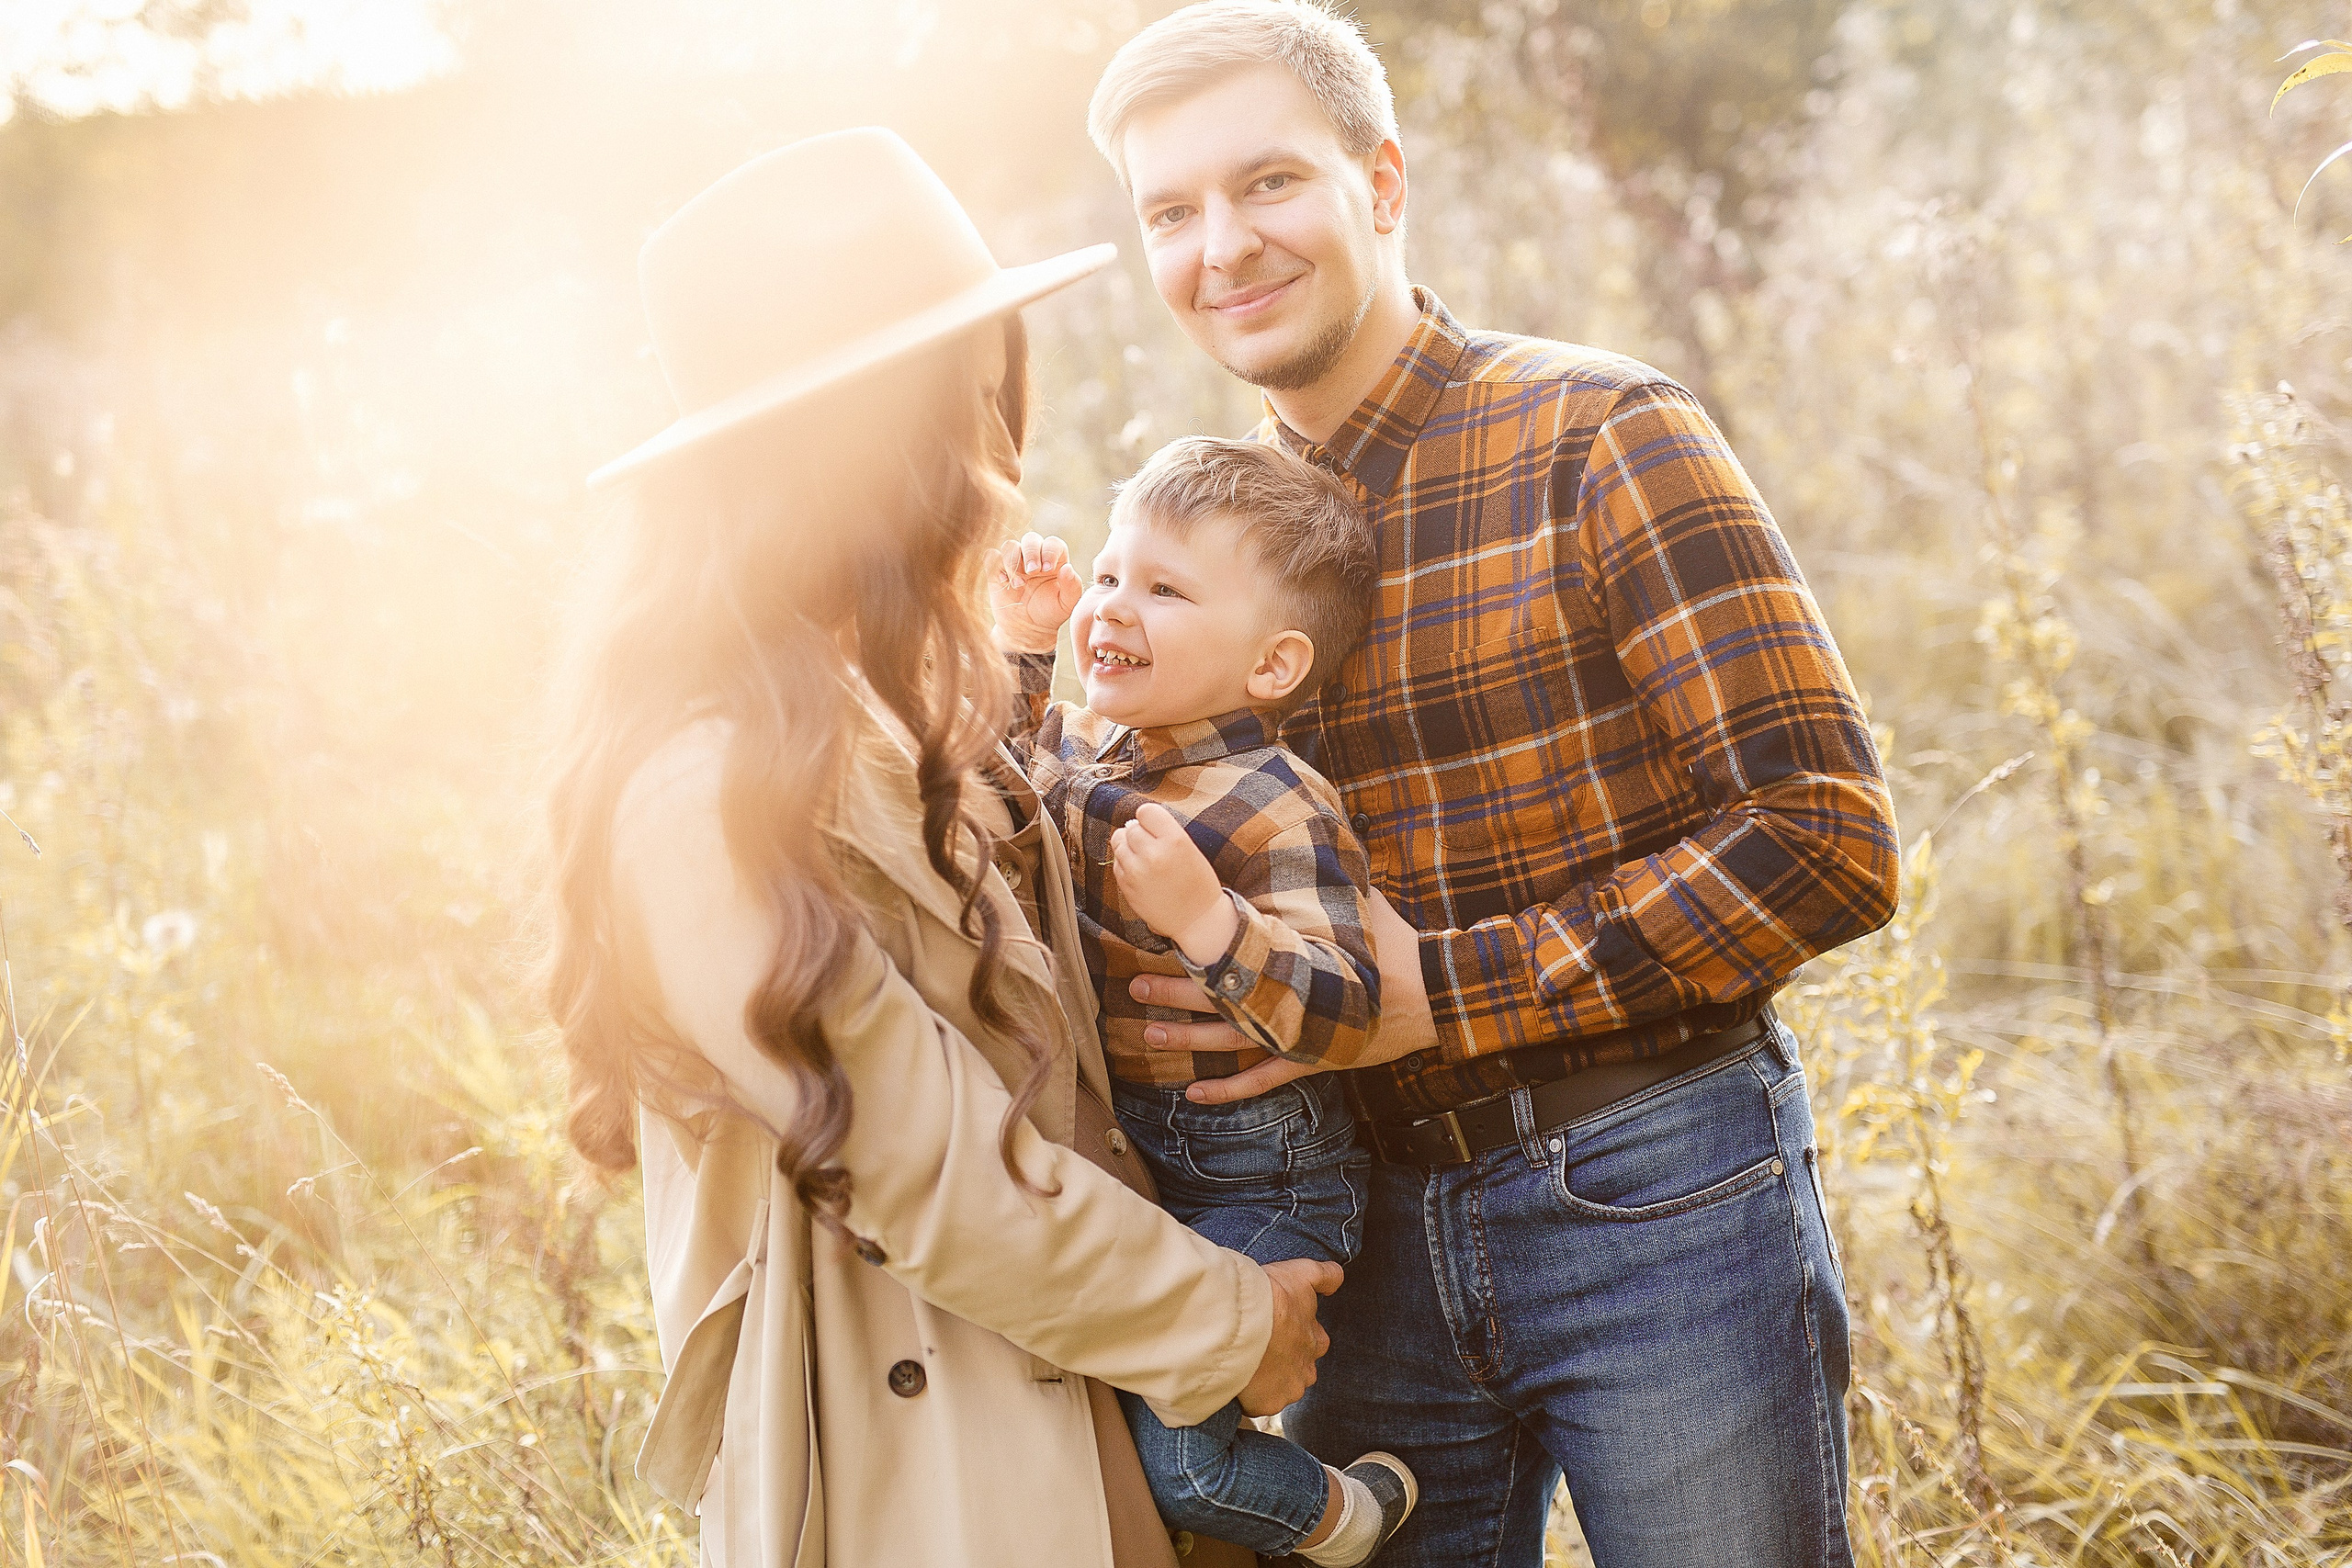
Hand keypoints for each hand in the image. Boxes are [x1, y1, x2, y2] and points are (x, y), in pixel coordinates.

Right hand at [987, 531, 1082, 654]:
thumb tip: (1067, 568)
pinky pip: (991, 556)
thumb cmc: (1050, 613)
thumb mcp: (1066, 604)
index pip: (1053, 543)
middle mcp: (1034, 556)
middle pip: (1030, 539)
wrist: (1027, 629)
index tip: (1047, 569)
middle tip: (1031, 572)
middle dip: (1030, 552)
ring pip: (1010, 545)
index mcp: (1054, 560)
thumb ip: (1072, 587)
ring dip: (1012, 561)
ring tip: (1018, 584)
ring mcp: (1014, 562)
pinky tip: (1002, 580)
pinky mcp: (997, 570)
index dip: (1049, 551)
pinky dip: (995, 564)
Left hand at [1111, 803, 1236, 963]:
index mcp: (1175, 841)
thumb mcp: (1190, 849)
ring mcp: (1137, 872)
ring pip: (1118, 843)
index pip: (1146, 811)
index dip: (1148, 818)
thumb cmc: (1198, 884)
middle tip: (1151, 846)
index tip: (1153, 826)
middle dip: (1139, 833)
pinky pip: (1117, 863)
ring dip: (1128, 846)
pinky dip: (1125, 864)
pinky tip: (1142, 873)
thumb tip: (1135, 822)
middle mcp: (1154, 854)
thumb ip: (1164, 832)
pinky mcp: (1127, 886)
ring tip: (1144, 857)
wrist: (1197, 920)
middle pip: (1130, 828)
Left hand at [1134, 884, 1439, 1104]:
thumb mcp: (1362, 905)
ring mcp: (1298, 1034)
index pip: (1233, 951)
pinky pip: (1262, 1079)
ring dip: (1187, 1038)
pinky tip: (1194, 1093)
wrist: (1436, 996)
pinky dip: (1228, 1089)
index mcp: (1296, 955)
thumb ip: (1328, 883)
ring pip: (1230, 1039)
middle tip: (1134, 984)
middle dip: (1174, 990)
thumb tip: (1314, 833)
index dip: (1194, 947)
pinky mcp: (1310, 1059)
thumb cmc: (1399, 946)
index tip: (1160, 939)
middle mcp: (1289, 997)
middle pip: (1219, 995)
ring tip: (1148, 1033)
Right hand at [1237, 1257, 1340, 1415]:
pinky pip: (1257, 1405)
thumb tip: (1338, 1278)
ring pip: (1278, 1389)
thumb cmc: (1269, 1295)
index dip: (1290, 1336)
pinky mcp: (1267, 1405)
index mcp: (1316, 1341)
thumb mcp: (1301, 1273)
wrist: (1239, 1321)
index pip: (1310, 1343)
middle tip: (1256, 1348)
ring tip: (1241, 1363)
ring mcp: (1288, 1390)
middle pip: (1296, 1371)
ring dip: (1264, 1381)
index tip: (1272, 1329)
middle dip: (1280, 1363)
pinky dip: (1247, 1396)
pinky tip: (1234, 1378)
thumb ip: (1325, 1276)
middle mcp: (1308, 1369)